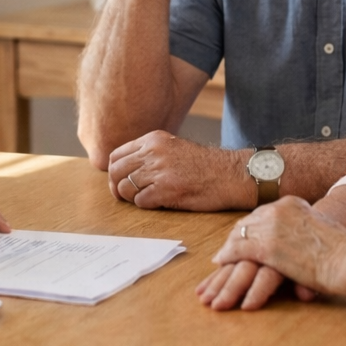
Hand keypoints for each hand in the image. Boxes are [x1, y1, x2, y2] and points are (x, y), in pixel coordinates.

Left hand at [106, 131, 253, 210]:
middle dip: (117, 187)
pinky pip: (141, 202)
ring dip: (133, 198)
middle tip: (126, 197)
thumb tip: (124, 170)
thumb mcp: (173, 148)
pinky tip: (161, 202)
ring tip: (148, 198)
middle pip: (116, 172)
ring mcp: (159, 170)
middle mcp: (153, 152)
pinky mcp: (166, 189)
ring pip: (126, 188)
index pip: (117, 155)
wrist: (231, 174)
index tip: (119, 182)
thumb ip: (150, 155)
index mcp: (153, 140)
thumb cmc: (205, 166)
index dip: (114, 173)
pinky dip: (147, 206)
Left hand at [199, 197, 345, 308]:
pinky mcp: (270, 245)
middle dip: (229, 249)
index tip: (233, 248)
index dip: (243, 235)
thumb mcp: (321, 234)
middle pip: (244, 229)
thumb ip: (302, 237)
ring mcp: (272, 226)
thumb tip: (294, 254)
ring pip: (238, 243)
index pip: (258, 219)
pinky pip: (240, 253)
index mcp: (292, 205)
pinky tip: (219, 270)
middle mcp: (278, 210)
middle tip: (216, 264)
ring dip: (225, 265)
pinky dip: (228, 263)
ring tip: (216, 281)